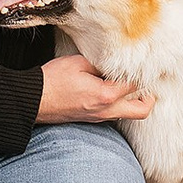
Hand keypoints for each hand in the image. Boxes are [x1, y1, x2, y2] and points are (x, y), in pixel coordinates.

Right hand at [32, 55, 151, 123]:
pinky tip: (112, 91)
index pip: (135, 85)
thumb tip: (114, 66)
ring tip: (130, 85)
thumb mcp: (78, 63)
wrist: (33, 101)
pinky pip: (113, 114)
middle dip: (149, 98)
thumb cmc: (52, 81)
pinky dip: (119, 105)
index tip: (147, 65)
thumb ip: (101, 65)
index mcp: (105, 95)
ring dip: (133, 102)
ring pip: (127, 114)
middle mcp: (105, 110)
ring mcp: (98, 117)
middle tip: (148, 84)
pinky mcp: (91, 119)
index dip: (143, 74)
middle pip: (141, 111)